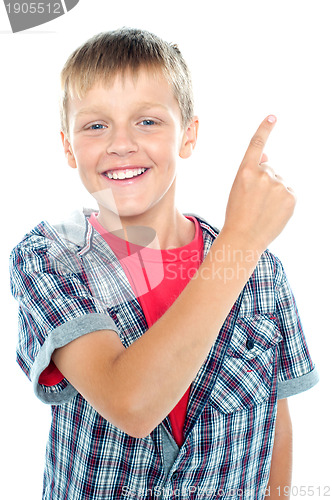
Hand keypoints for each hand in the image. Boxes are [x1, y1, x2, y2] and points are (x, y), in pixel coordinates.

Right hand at [223, 116, 295, 251]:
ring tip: (263, 210)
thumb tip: (269, 156)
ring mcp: (278, 185)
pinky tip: (273, 213)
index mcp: (245, 171)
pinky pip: (288, 192)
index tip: (273, 116)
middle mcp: (263, 174)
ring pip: (279, 182)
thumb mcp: (238, 189)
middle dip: (264, 181)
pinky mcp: (291, 196)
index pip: (257, 144)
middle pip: (269, 169)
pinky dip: (283, 201)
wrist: (244, 238)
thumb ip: (252, 171)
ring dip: (273, 192)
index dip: (265, 128)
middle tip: (254, 202)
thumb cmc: (237, 214)